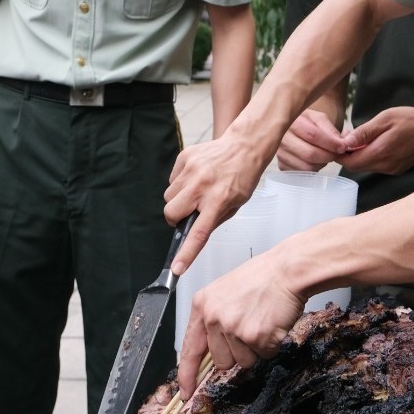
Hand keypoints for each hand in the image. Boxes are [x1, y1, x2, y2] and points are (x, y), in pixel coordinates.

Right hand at [163, 133, 269, 274]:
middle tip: (189, 213)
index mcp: (218, 200)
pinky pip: (172, 179)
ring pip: (168, 196)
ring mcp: (192, 169)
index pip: (198, 233)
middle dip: (175, 218)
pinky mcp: (185, 157)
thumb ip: (214, 219)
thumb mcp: (236, 204)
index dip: (186, 253)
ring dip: (178, 199)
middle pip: (170, 212)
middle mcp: (202, 185)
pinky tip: (196, 177)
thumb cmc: (242, 176)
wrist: (244, 145)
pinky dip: (180, 182)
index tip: (176, 268)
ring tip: (196, 191)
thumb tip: (193, 235)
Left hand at [177, 251, 304, 397]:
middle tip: (249, 327)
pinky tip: (271, 324)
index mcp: (202, 305)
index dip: (187, 374)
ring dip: (255, 349)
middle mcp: (214, 317)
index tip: (186, 391)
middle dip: (236, 353)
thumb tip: (210, 353)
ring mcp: (234, 328)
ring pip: (243, 361)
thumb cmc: (262, 279)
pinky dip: (271, 344)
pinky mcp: (255, 337)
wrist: (288, 270)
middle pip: (221, 361)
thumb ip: (213, 321)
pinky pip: (263, 355)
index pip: (189, 348)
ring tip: (261, 322)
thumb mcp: (224, 293)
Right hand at [276, 108, 347, 171]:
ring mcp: (279, 153)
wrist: (293, 128)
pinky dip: (313, 169)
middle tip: (337, 154)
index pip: (313, 135)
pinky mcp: (281, 165)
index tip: (342, 147)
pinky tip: (315, 161)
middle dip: (329, 156)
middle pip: (310, 153)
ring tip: (326, 156)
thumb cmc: (308, 123)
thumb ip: (332, 130)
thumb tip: (345, 143)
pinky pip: (302, 173)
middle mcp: (281, 138)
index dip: (331, 143)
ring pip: (307, 166)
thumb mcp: (320, 119)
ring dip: (322, 164)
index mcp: (292, 121)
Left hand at [338, 106, 413, 175]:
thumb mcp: (385, 119)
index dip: (340, 154)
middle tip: (348, 136)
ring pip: (367, 166)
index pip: (350, 163)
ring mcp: (392, 170)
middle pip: (356, 166)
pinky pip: (377, 166)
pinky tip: (376, 143)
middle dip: (348, 154)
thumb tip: (345, 142)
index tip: (338, 140)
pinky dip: (371, 156)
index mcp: (379, 153)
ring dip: (360, 155)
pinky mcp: (397, 169)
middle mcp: (384, 166)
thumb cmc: (411, 120)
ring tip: (362, 137)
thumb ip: (364, 132)